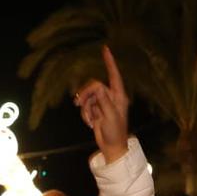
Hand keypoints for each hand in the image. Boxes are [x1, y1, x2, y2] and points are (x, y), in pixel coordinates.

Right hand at [74, 46, 129, 162]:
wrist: (111, 146)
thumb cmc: (115, 132)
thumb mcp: (110, 116)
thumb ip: (103, 101)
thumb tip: (97, 86)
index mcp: (118, 96)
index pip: (114, 75)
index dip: (109, 62)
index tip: (105, 49)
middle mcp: (110, 97)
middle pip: (94, 86)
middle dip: (86, 94)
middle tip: (78, 104)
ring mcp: (102, 104)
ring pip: (88, 97)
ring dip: (85, 108)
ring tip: (88, 119)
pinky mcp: (95, 111)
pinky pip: (86, 106)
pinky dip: (85, 114)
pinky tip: (89, 123)